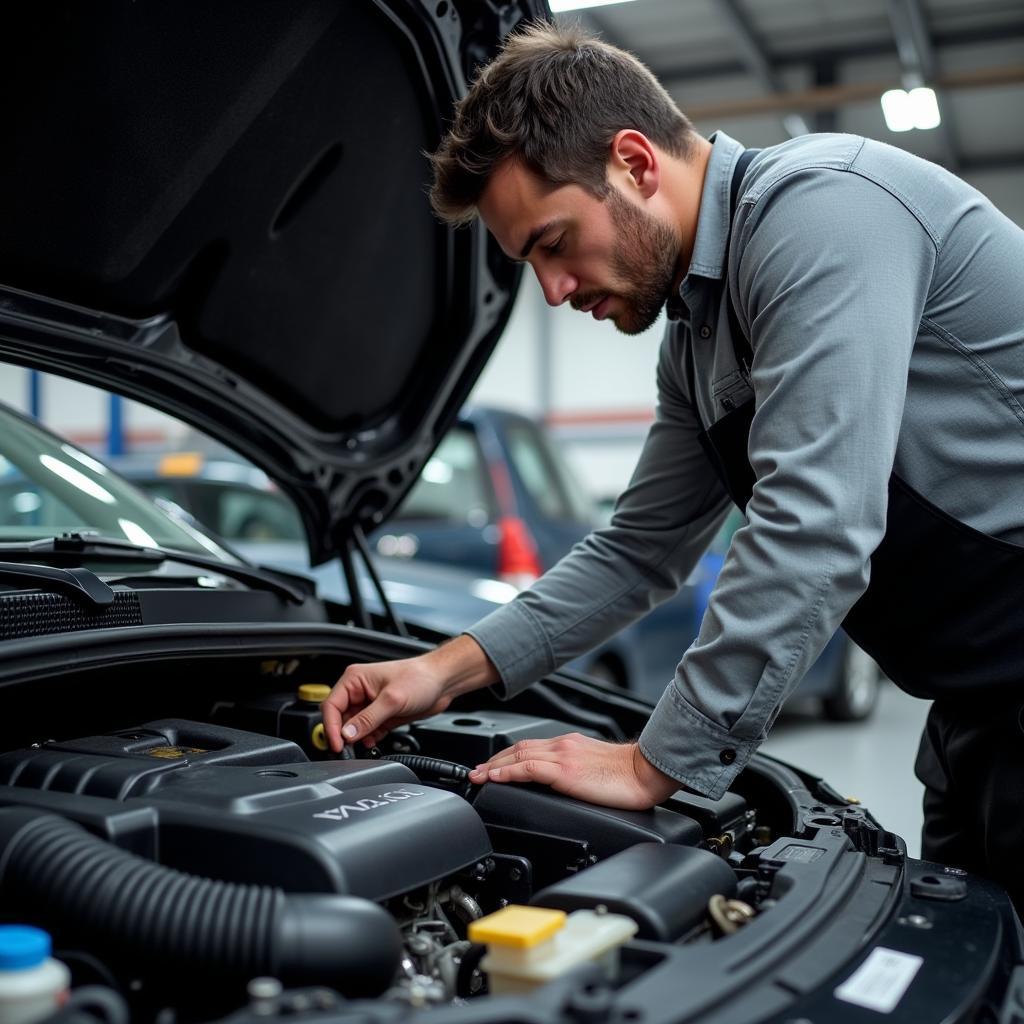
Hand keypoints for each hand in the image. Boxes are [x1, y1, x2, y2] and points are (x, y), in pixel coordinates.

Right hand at [321, 634, 497, 751]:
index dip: (331, 727)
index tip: (337, 744)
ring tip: (364, 745)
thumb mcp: (392, 699)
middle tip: (347, 750)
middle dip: (343, 735)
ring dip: (357, 739)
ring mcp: (370, 705)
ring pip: (353, 728)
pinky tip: (374, 742)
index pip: (331, 705)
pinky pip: (367, 732)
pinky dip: (368, 739)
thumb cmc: (420, 677)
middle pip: (340, 719)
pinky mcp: (381, 716)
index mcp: (355, 679)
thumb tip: (347, 734)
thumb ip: (368, 719)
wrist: (443, 682)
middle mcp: (360, 691)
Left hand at [467, 734, 680, 809]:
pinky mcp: (566, 771)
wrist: (647, 772)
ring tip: (478, 776)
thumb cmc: (630, 775)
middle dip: (494, 759)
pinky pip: (529, 769)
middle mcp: (563, 745)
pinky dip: (509, 772)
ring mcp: (563, 756)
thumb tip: (564, 786)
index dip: (507, 756)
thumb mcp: (596, 770)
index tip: (492, 766)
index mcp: (570, 745)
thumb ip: (576, 772)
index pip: (530, 746)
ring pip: (519, 756)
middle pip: (518, 748)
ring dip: (494, 766)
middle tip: (475, 771)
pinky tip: (496, 778)